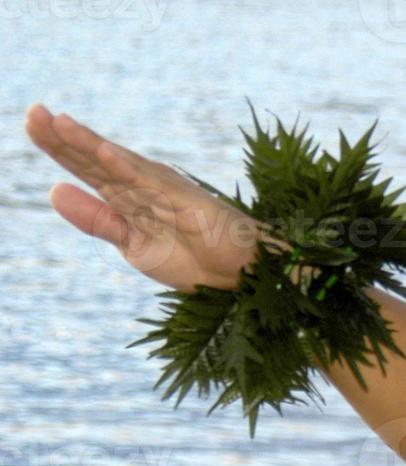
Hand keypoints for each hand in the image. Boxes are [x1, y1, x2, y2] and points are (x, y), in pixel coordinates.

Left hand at [24, 104, 266, 292]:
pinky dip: (127, 167)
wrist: (237, 275)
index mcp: (127, 197)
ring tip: (59, 122)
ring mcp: (163, 190)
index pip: (86, 168)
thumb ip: (96, 218)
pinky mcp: (184, 200)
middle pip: (96, 159)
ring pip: (119, 164)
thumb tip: (53, 189)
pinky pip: (151, 183)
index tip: (31, 124)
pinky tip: (104, 152)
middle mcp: (142, 186)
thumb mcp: (132, 244)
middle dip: (64, 138)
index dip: (58, 147)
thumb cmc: (192, 258)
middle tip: (33, 112)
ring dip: (90, 143)